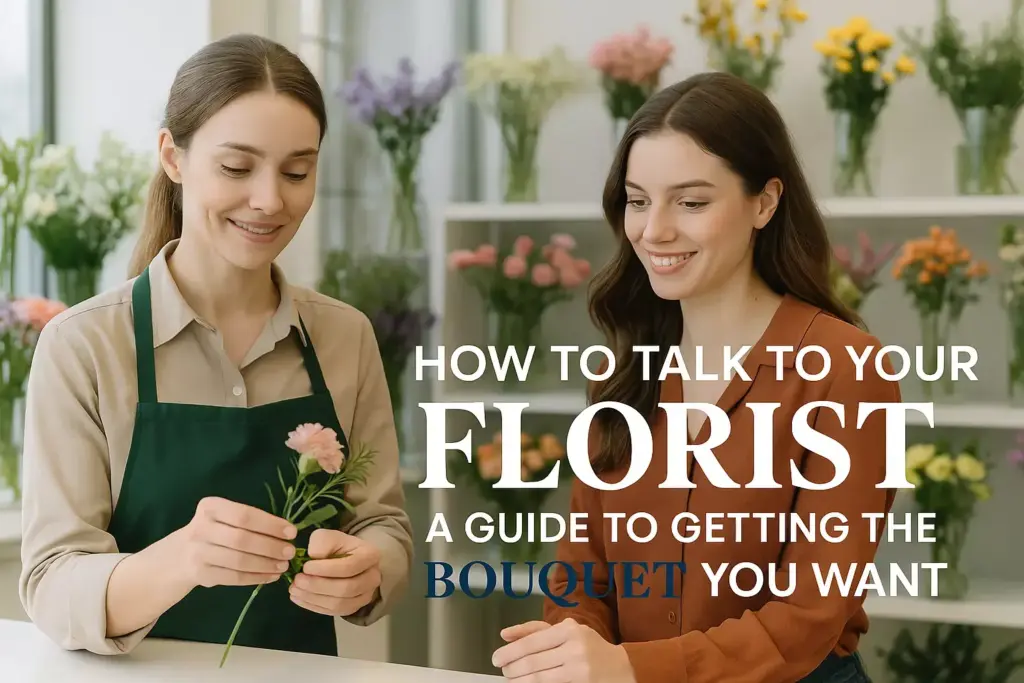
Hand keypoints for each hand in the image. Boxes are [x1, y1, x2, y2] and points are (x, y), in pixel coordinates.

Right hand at [176, 496, 296, 588]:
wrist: (176, 558)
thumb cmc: (212, 532)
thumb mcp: (222, 518)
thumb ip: (248, 521)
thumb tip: (286, 532)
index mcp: (210, 507)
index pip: (245, 515)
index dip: (270, 525)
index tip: (292, 532)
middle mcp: (201, 528)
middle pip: (242, 539)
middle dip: (271, 547)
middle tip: (291, 552)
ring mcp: (198, 553)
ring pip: (239, 561)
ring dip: (266, 564)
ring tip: (283, 566)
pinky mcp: (200, 575)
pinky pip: (234, 577)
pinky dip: (256, 578)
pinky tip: (271, 576)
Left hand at [289, 529, 381, 615]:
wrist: (348, 559)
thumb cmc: (339, 546)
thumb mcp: (330, 536)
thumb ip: (322, 542)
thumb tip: (313, 557)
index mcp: (370, 555)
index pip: (349, 567)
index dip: (326, 569)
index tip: (305, 567)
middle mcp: (373, 578)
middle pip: (346, 588)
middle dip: (318, 586)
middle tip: (297, 580)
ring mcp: (364, 596)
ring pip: (339, 604)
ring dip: (314, 598)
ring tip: (294, 590)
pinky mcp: (352, 608)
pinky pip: (333, 612)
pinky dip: (313, 606)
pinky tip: (298, 598)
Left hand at [492, 618, 635, 682]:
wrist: (622, 668)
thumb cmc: (588, 647)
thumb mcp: (565, 631)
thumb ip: (535, 630)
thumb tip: (505, 634)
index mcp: (568, 629)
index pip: (531, 642)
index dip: (509, 652)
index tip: (497, 658)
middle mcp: (574, 647)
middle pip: (532, 662)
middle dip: (512, 669)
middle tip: (504, 671)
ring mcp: (578, 668)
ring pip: (538, 678)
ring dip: (520, 680)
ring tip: (512, 679)